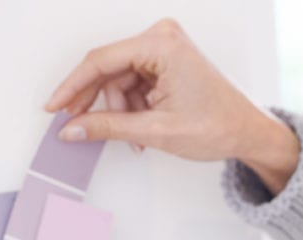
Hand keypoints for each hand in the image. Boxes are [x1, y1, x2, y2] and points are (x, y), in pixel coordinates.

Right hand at [44, 17, 281, 161]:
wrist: (248, 132)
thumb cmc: (219, 126)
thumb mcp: (156, 131)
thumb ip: (109, 127)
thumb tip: (73, 128)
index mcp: (162, 44)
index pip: (101, 61)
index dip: (72, 86)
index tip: (54, 107)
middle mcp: (163, 37)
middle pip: (109, 70)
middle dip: (101, 104)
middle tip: (83, 128)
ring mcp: (166, 47)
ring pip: (120, 79)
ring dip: (120, 110)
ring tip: (134, 138)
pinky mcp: (168, 60)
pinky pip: (134, 81)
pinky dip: (133, 107)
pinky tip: (141, 128)